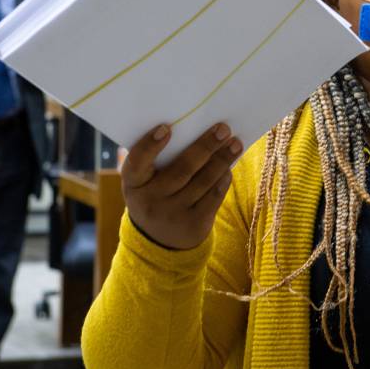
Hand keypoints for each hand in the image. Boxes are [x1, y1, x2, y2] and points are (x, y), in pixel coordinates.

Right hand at [121, 123, 242, 249]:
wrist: (160, 241)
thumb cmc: (155, 195)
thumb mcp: (146, 182)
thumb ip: (160, 160)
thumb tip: (196, 130)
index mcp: (134, 184)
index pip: (137, 162)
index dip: (150, 145)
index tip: (166, 128)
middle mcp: (150, 201)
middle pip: (182, 169)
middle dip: (205, 146)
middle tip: (222, 128)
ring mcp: (172, 214)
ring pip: (203, 181)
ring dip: (222, 160)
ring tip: (235, 143)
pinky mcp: (194, 224)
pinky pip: (214, 196)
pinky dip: (223, 179)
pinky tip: (229, 166)